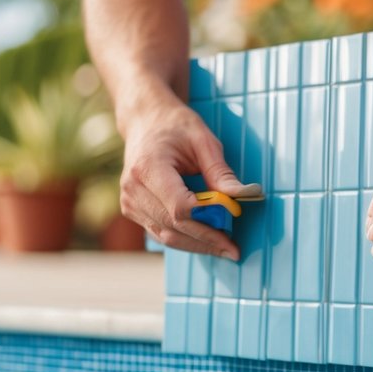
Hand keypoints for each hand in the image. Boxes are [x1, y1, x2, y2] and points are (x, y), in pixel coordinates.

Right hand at [119, 86, 257, 258]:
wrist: (145, 121)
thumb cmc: (174, 126)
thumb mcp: (203, 141)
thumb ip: (220, 172)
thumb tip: (243, 197)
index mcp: (148, 168)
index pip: (179, 207)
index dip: (207, 220)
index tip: (233, 224)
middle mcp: (133, 189)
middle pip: (174, 227)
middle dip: (207, 240)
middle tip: (234, 250)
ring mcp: (130, 203)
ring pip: (167, 237)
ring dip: (198, 245)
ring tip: (225, 248)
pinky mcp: (133, 211)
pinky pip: (161, 234)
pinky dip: (185, 239)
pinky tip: (207, 241)